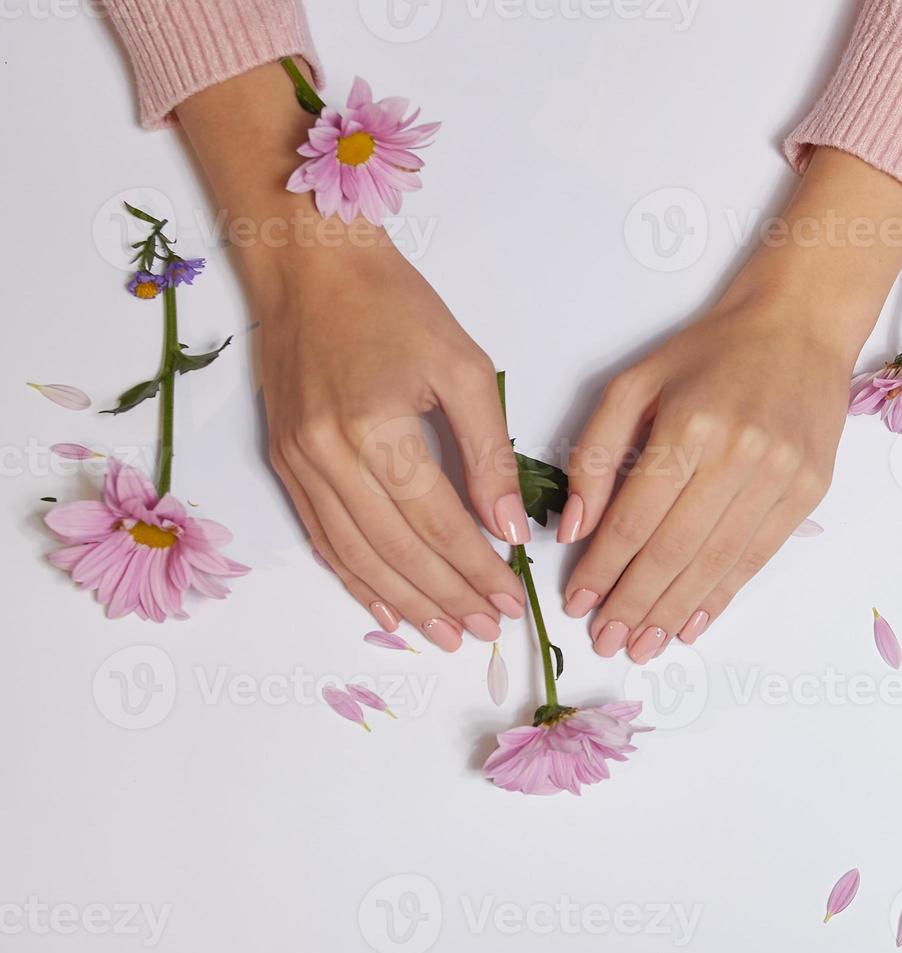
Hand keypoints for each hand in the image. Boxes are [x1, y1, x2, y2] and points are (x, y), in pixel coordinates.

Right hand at [174, 60, 526, 650]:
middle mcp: (329, 456)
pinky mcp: (283, 463)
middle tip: (487, 630)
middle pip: (397, 551)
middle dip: (448, 597)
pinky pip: (321, 538)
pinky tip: (386, 608)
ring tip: (447, 634)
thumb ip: (489, 451)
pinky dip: (356, 579)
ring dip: (404, 602)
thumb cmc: (393, 304)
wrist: (307, 264)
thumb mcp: (463, 366)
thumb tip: (511, 527)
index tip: (513, 601)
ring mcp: (299, 464)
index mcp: (377, 429)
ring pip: (357, 556)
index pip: (438, 522)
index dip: (478, 569)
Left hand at [561, 292, 851, 661]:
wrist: (799, 326)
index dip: (603, 569)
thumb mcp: (633, 383)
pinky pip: (757, 557)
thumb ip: (596, 453)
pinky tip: (692, 624)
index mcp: (688, 426)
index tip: (578, 603)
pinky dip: (722, 596)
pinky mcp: (808, 491)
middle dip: (634, 605)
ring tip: (643, 646)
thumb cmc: (708, 352)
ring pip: (716, 564)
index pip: (635, 518)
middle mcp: (738, 455)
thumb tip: (577, 529)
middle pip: (674, 551)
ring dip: (674, 612)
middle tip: (607, 642)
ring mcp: (780, 477)